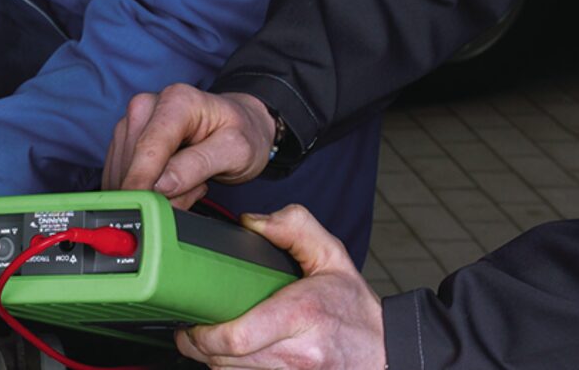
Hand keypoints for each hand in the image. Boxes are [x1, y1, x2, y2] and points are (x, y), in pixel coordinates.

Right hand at [102, 84, 276, 207]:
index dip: (141, 182)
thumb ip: (197, 166)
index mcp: (176, 102)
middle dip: (158, 191)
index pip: (148, 148)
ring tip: (189, 181)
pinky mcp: (125, 138)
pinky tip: (173, 180)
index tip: (141, 209)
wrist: (240, 122)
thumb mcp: (236, 150)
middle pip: (134, 163)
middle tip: (196, 188)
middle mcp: (147, 106)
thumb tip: (160, 185)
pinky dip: (146, 187)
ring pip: (125, 172)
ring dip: (154, 191)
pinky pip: (124, 174)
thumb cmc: (241, 132)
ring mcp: (133, 121)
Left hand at [176, 205, 384, 369]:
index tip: (191, 323)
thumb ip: (294, 227)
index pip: (237, 337)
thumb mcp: (333, 256)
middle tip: (191, 330)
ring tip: (210, 342)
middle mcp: (298, 353)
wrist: (387, 350)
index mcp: (302, 315)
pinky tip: (234, 357)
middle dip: (199, 347)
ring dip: (215, 361)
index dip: (204, 335)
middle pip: (227, 361)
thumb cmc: (354, 308)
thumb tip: (251, 222)